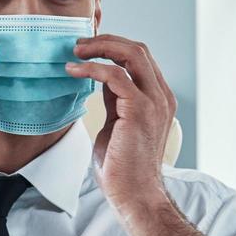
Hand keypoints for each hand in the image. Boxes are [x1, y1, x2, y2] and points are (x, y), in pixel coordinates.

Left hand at [66, 34, 175, 213]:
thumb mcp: (117, 124)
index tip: (86, 48)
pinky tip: (74, 71)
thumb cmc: (123, 168)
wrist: (135, 195)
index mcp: (158, 98)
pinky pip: (115, 74)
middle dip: (106, 40)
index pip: (139, 58)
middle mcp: (161, 96)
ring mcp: (154, 101)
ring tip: (74, 52)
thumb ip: (115, 101)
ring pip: (131, 54)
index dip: (113, 46)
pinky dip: (92, 67)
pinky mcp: (140, 109)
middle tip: (77, 44)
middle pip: (137, 49)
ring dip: (99, 47)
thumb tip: (102, 81)